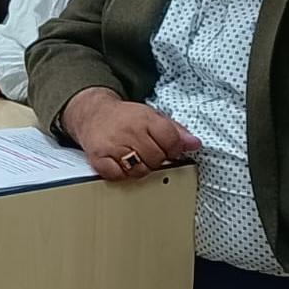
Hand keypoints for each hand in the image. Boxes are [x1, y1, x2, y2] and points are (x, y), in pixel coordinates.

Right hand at [60, 87, 201, 181]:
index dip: (175, 149)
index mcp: (145, 119)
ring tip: (136, 158)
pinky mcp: (99, 158)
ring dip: (141, 168)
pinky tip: (122, 164)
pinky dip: (122, 174)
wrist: (93, 113)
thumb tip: (194, 144)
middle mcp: (129, 132)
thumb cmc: (125, 117)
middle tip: (149, 152)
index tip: (170, 149)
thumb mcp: (153, 116)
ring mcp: (113, 146)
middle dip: (157, 159)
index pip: (171, 141)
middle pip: (156, 158)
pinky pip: (118, 176)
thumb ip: (175, 131)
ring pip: (139, 170)